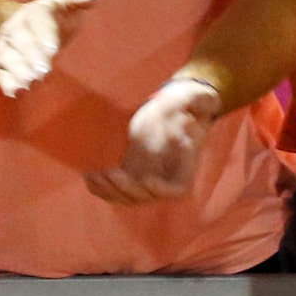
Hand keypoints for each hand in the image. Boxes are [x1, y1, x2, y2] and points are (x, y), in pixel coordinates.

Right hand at [0, 0, 94, 96]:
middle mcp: (16, 26)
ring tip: (27, 85)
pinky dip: (6, 82)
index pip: (39, 20)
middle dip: (31, 56)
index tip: (53, 50)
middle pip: (22, 40)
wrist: (31, 29)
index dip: (44, 34)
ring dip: (18, 71)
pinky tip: (14, 93)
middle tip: (42, 73)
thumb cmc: (57, 17)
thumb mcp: (68, 3)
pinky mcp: (2, 63)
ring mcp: (7, 45)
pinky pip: (1, 72)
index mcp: (36, 11)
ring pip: (9, 57)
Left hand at [87, 78, 221, 203]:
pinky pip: (118, 189)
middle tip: (111, 173)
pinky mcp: (133, 171)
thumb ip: (200, 101)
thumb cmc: (185, 103)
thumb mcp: (194, 98)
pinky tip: (90, 178)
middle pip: (147, 197)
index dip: (161, 190)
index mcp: (184, 165)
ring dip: (111, 192)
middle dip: (128, 190)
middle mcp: (166, 176)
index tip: (146, 179)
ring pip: (130, 197)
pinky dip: (103, 189)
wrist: (173, 109)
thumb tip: (205, 101)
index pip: (176, 190)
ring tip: (95, 177)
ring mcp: (148, 176)